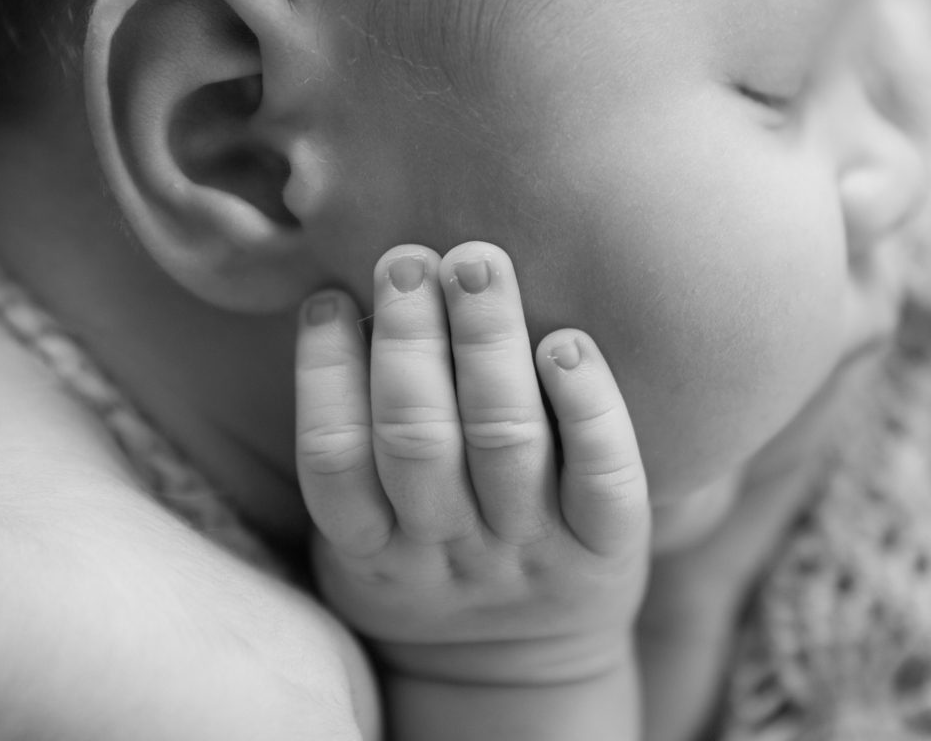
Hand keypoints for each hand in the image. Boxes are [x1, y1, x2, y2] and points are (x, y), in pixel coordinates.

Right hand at [294, 241, 649, 685]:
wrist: (515, 671)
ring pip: (505, 441)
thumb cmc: (429, 573)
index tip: (327, 301)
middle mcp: (449, 550)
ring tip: (474, 266)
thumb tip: (335, 312)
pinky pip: (604, 476)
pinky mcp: (605, 546)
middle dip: (409, 340)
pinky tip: (566, 343)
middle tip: (405, 260)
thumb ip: (350, 457)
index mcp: (373, 554)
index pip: (335, 460)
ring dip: (487, 345)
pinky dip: (589, 406)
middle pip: (419, 439)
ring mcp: (531, 549)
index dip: (325, 376)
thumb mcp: (364, 543)